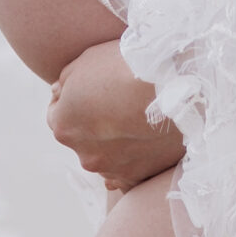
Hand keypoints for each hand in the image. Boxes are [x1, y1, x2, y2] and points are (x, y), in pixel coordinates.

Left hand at [47, 41, 183, 195]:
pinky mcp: (139, 176)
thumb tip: (60, 93)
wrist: (176, 84)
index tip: (95, 89)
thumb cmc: (128, 66)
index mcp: (64, 124)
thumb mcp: (87, 60)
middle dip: (97, 123)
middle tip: (122, 102)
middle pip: (84, 138)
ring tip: (142, 120)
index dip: (75, 99)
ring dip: (119, 142)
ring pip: (108, 157)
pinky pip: (131, 172)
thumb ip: (67, 81)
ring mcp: (112, 168)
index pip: (59, 114)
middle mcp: (83, 153)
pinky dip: (136, 159)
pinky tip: (148, 142)